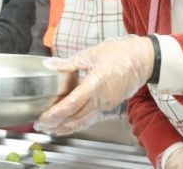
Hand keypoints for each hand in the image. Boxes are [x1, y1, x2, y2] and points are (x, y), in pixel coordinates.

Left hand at [34, 36, 153, 134]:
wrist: (142, 60)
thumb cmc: (119, 54)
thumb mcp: (91, 53)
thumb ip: (69, 63)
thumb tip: (49, 65)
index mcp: (96, 82)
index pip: (72, 103)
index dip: (56, 113)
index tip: (43, 117)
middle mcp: (102, 98)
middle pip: (76, 116)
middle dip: (57, 123)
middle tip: (41, 125)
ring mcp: (107, 103)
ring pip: (84, 120)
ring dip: (66, 126)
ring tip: (51, 129)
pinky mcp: (109, 105)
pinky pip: (91, 117)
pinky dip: (77, 122)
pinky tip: (67, 124)